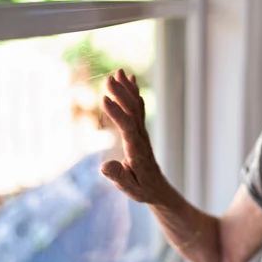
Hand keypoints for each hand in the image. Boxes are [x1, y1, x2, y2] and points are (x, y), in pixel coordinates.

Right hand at [100, 69, 167, 203]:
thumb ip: (118, 177)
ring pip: (136, 107)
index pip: (127, 127)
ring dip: (127, 89)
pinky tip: (130, 81)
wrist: (157, 188)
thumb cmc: (142, 189)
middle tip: (109, 78)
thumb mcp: (130, 188)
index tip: (104, 98)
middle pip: (132, 112)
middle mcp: (140, 137)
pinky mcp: (140, 130)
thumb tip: (105, 166)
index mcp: (136, 150)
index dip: (117, 113)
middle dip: (121, 94)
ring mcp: (141, 132)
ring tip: (118, 72)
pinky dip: (134, 93)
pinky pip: (138, 108)